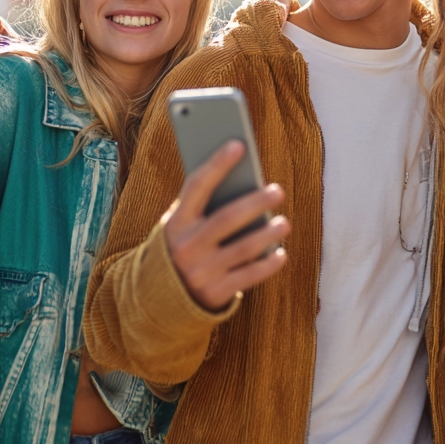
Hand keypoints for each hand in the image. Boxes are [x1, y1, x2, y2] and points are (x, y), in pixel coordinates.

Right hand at [163, 141, 289, 311]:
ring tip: (284, 223)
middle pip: (226, 219)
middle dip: (255, 203)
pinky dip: (267, 264)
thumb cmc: (183, 246)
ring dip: (267, 235)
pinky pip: (248, 276)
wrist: (160, 298)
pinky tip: (280, 253)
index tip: (238, 145)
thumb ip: (205, 207)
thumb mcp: (182, 226)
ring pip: (242, 249)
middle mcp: (186, 246)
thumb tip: (246, 181)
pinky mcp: (215, 294)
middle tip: (278, 191)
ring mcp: (201, 272)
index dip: (217, 164)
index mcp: (176, 222)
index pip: (196, 187)